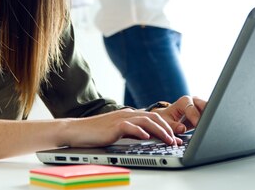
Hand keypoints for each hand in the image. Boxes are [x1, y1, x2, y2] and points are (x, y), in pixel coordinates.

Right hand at [63, 108, 181, 147]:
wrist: (77, 130)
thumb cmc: (96, 133)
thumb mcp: (118, 131)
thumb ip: (131, 132)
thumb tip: (147, 137)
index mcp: (129, 115)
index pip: (153, 118)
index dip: (167, 127)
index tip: (176, 137)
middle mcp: (127, 114)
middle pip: (154, 117)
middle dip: (168, 129)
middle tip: (176, 140)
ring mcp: (120, 118)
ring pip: (146, 121)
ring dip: (159, 131)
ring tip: (168, 140)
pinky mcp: (113, 126)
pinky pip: (129, 127)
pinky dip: (139, 131)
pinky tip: (146, 137)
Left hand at [152, 96, 205, 133]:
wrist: (169, 118)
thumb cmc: (167, 118)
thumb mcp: (166, 122)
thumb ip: (173, 125)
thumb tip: (182, 128)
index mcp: (184, 101)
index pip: (192, 109)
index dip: (195, 118)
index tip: (198, 126)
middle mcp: (194, 101)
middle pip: (204, 106)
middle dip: (206, 115)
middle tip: (207, 127)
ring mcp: (201, 106)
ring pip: (210, 110)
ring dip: (210, 119)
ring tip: (210, 129)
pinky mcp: (205, 112)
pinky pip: (210, 116)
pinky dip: (210, 122)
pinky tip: (210, 129)